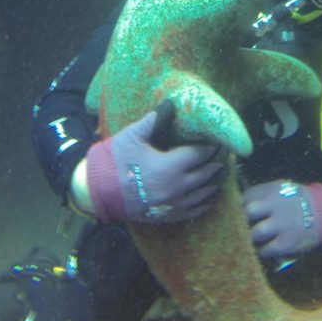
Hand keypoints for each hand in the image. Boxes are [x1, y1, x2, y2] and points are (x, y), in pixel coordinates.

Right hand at [83, 109, 223, 223]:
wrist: (97, 192)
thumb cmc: (114, 161)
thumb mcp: (133, 136)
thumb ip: (154, 120)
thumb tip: (170, 104)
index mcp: (170, 166)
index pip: (200, 155)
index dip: (211, 147)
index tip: (219, 141)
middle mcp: (176, 187)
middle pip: (206, 174)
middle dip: (216, 164)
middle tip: (224, 156)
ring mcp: (172, 204)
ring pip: (203, 194)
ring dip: (213, 183)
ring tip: (219, 174)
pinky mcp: (166, 216)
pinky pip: (193, 211)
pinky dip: (204, 203)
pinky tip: (208, 197)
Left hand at [242, 180, 321, 257]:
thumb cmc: (299, 200)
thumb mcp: (283, 189)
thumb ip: (264, 195)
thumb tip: (240, 205)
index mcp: (272, 190)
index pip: (245, 197)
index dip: (238, 206)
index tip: (236, 212)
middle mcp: (275, 206)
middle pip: (247, 213)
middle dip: (241, 220)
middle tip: (239, 227)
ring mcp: (282, 224)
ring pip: (255, 233)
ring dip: (249, 238)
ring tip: (249, 240)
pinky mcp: (288, 242)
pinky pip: (266, 249)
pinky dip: (261, 251)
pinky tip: (260, 250)